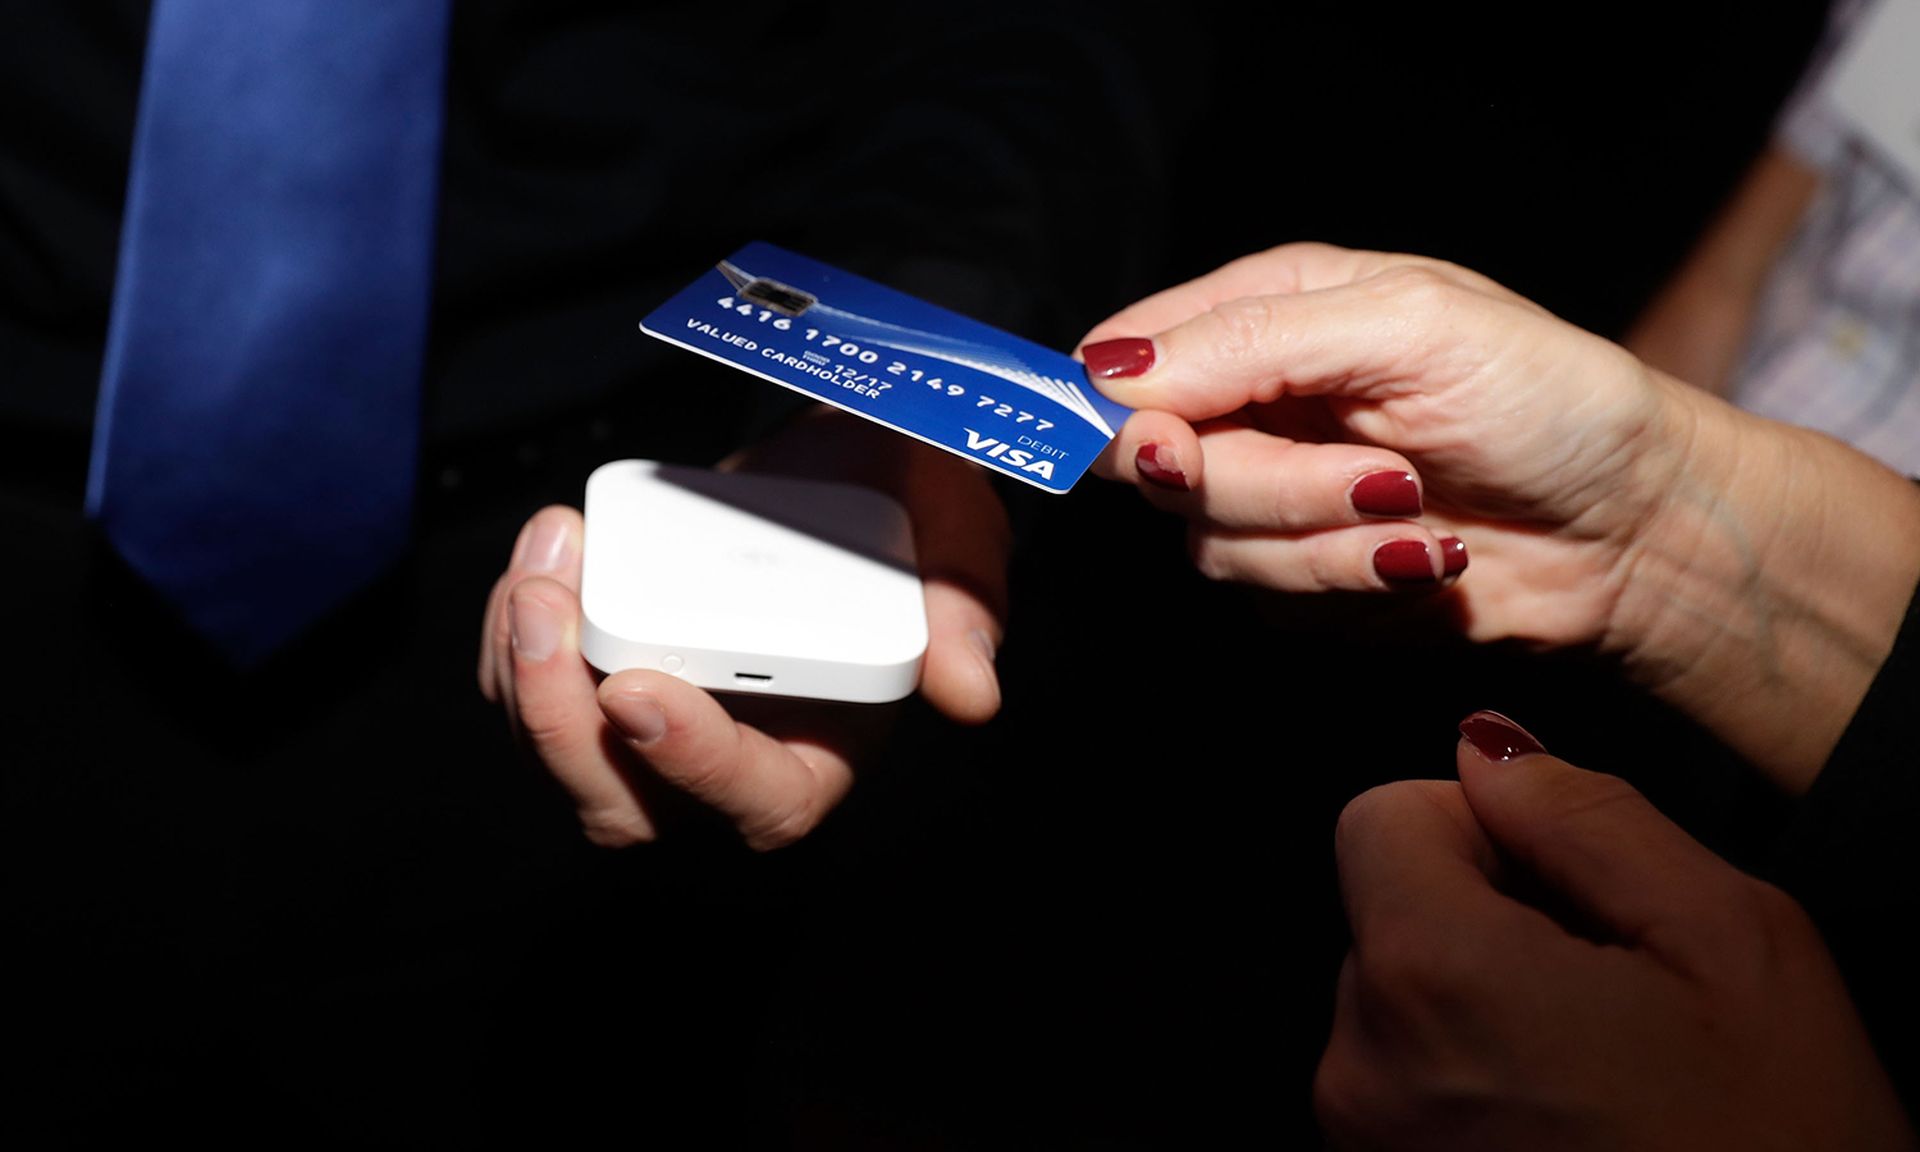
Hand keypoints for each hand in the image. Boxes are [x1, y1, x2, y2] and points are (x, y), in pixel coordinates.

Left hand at [478, 407, 1007, 848]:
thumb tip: (971, 692)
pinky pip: (529, 688)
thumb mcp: (956, 537)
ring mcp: (654, 723)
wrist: (839, 465)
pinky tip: (547, 546)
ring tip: (546, 556)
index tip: (636, 689)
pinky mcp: (602, 674)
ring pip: (557, 751)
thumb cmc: (909, 509)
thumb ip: (964, 607)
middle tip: (545, 605)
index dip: (692, 763)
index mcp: (825, 752)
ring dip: (523, 664)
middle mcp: (729, 761)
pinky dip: (515, 629)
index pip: (756, 798)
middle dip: (560, 720)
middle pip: (623, 806)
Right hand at [1082, 243, 1678, 641]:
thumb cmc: (1550, 399)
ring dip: (1329, 546)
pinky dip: (1355, 591)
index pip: (1122, 358)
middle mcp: (1253, 403)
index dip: (1123, 412)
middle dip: (1272, 487)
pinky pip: (1270, 607)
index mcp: (1267, 312)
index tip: (1177, 450)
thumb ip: (1253, 340)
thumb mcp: (1410, 326)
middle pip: (1154, 468)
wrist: (1638, 528)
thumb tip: (1103, 370)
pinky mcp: (1303, 581)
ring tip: (1426, 516)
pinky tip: (1429, 561)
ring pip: (1211, 548)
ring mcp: (1273, 497)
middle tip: (1384, 478)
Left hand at [1315, 711, 1911, 1150]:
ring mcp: (1367, 1149)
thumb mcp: (1734, 945)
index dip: (1477, 827)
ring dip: (1486, 1013)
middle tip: (1618, 998)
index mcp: (1430, 978)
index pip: (1378, 816)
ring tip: (1609, 1080)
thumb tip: (1488, 749)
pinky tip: (1578, 1126)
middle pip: (1390, 916)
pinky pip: (1408, 1092)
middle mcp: (1361, 1068)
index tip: (1563, 884)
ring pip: (1402, 1008)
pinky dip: (1475, 1086)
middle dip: (1489, 925)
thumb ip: (1587, 818)